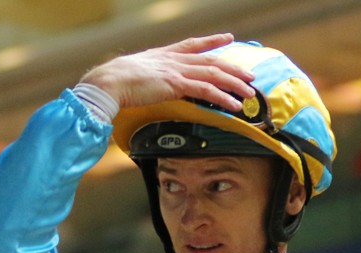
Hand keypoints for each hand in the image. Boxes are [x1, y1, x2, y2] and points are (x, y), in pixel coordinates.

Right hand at [78, 33, 254, 112]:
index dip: (212, 41)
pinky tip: (234, 105)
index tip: (227, 38)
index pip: (193, 45)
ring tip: (249, 93)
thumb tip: (147, 85)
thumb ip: (147, 77)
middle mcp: (174, 60)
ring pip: (214, 75)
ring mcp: (177, 71)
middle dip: (233, 68)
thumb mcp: (135, 74)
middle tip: (250, 75)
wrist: (110, 81)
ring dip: (234, 84)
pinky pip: (206, 91)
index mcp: (164, 55)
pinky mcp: (177, 85)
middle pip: (211, 61)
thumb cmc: (116, 81)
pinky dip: (223, 98)